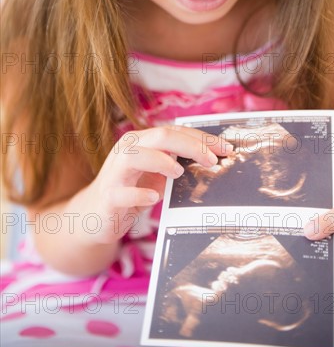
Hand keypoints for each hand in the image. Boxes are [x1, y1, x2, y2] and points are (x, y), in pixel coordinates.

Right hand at [80, 125, 231, 243]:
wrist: (94, 215)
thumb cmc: (130, 189)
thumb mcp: (155, 172)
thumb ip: (175, 162)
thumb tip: (211, 158)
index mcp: (141, 141)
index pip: (175, 132)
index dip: (202, 139)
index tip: (226, 149)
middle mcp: (127, 150)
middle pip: (161, 137)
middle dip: (191, 146)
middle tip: (213, 161)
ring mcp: (115, 173)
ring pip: (136, 156)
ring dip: (161, 162)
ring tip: (179, 172)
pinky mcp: (109, 196)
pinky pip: (123, 193)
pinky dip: (140, 195)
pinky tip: (154, 198)